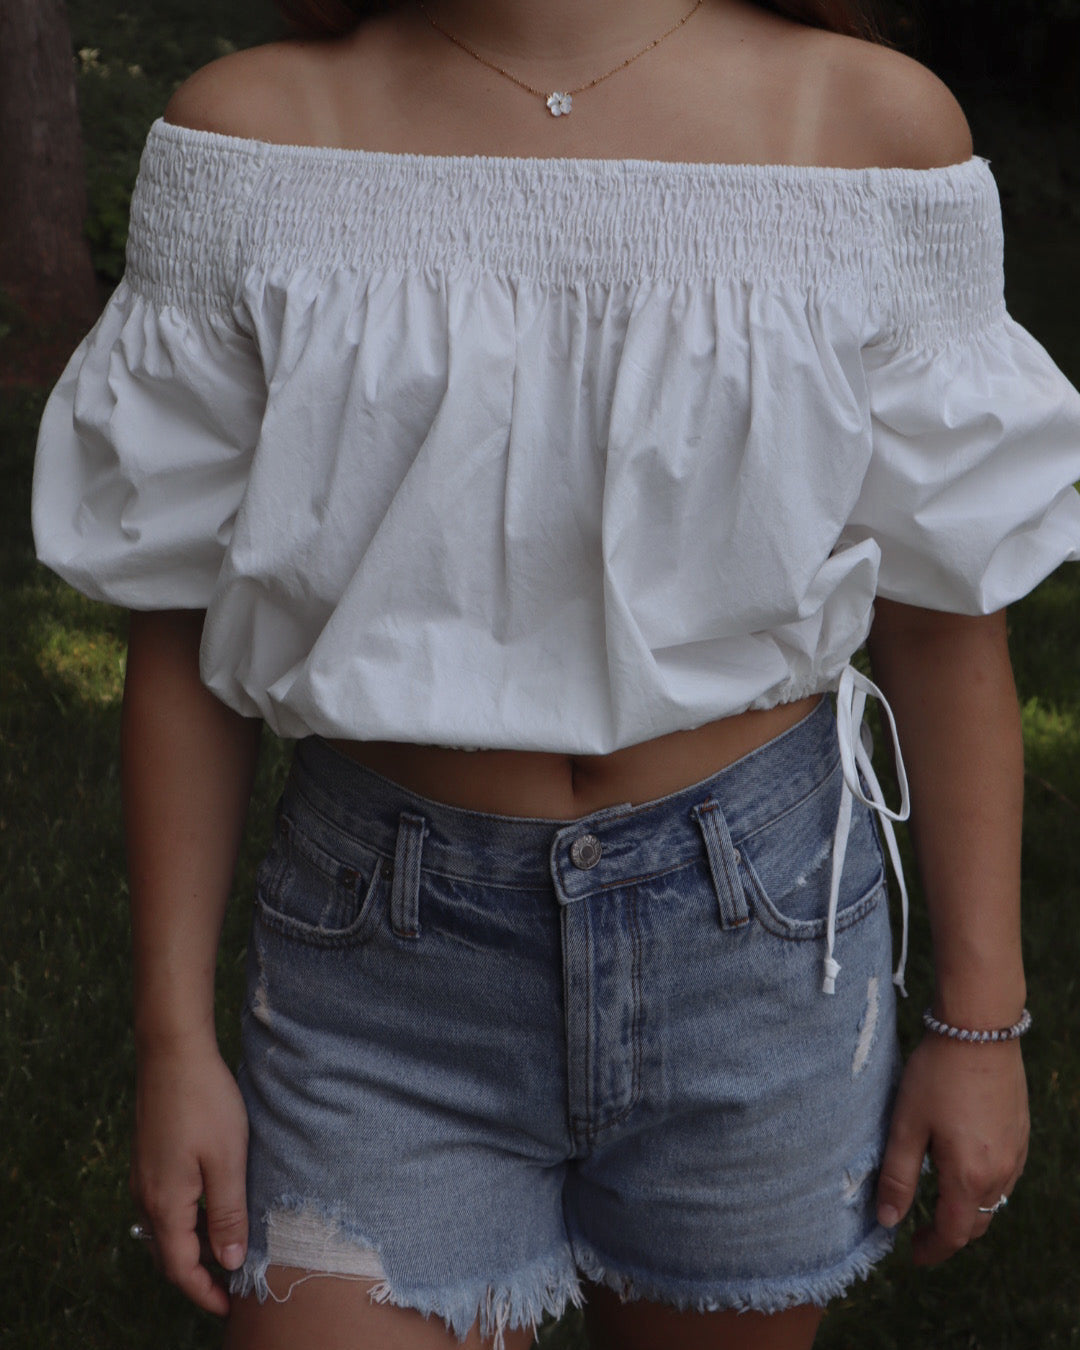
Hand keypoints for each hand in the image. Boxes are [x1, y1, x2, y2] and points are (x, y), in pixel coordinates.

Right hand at [130, 1041, 248, 1314]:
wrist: (173, 1051)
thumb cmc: (205, 1102)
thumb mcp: (227, 1160)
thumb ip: (227, 1213)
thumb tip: (228, 1261)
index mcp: (165, 1203)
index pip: (180, 1268)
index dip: (204, 1292)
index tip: (230, 1306)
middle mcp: (146, 1195)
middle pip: (168, 1254)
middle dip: (197, 1275)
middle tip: (231, 1285)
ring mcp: (144, 1175)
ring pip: (165, 1229)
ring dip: (192, 1247)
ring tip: (226, 1250)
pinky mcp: (150, 1157)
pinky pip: (165, 1205)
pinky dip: (186, 1220)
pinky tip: (211, 1208)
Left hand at [876, 1033, 1027, 1263]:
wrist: (979, 1030)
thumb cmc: (936, 1075)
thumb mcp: (906, 1125)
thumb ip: (897, 1177)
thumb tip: (888, 1221)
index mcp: (969, 1176)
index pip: (953, 1234)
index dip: (932, 1249)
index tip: (913, 1255)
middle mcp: (1001, 1172)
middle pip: (978, 1222)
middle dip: (950, 1233)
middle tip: (922, 1230)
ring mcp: (1016, 1153)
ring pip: (995, 1200)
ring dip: (968, 1209)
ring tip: (939, 1201)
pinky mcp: (1021, 1133)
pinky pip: (1005, 1176)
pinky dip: (984, 1186)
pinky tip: (964, 1168)